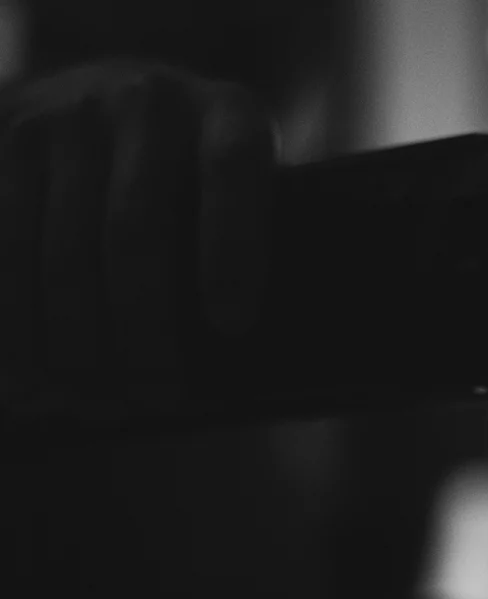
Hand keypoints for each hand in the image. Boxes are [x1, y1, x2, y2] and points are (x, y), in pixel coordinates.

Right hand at [0, 61, 276, 415]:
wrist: (109, 93)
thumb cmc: (199, 170)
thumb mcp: (239, 182)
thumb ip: (250, 237)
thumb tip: (240, 355)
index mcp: (228, 111)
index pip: (233, 171)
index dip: (233, 247)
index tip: (234, 327)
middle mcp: (147, 101)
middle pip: (137, 233)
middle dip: (144, 334)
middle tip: (158, 399)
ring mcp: (69, 119)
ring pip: (63, 253)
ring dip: (76, 347)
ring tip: (95, 404)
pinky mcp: (8, 142)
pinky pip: (4, 248)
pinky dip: (14, 328)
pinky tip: (26, 382)